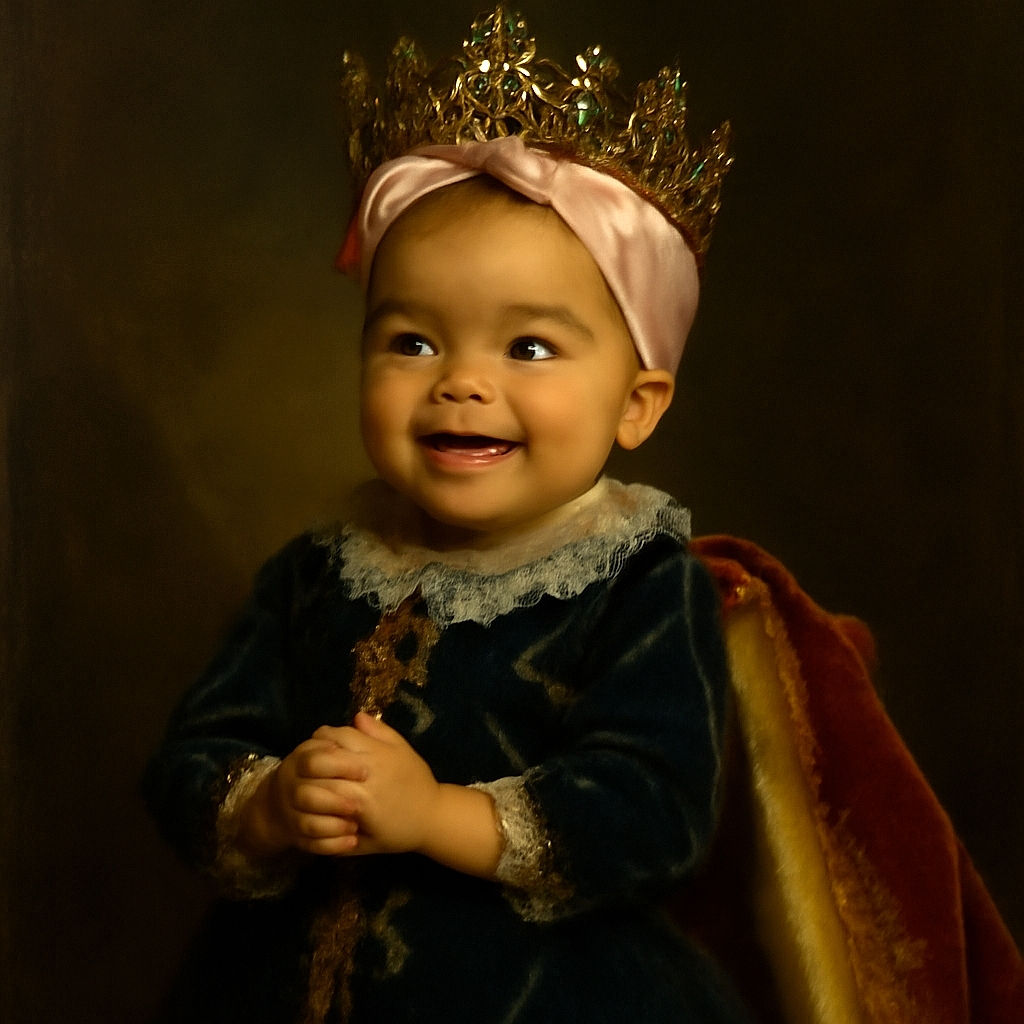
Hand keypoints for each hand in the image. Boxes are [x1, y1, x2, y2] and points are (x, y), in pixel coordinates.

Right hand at [236, 735, 366, 857]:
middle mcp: (291, 786)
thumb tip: (360, 716)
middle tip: (360, 804)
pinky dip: (331, 844)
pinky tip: (352, 842)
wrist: (281, 805)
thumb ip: (352, 734)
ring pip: (307, 822)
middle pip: (307, 794)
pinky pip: (310, 844)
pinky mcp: (296, 837)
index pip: (314, 760)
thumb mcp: (335, 748)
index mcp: (303, 759)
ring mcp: (291, 814)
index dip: (338, 765)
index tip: (365, 772)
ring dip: (333, 824)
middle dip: (335, 800)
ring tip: (356, 825)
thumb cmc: (320, 771)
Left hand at [313, 713, 441, 856]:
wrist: (431, 818)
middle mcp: (366, 772)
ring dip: (310, 783)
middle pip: (324, 758)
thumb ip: (380, 732)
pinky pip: (327, 809)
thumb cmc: (417, 781)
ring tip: (307, 784)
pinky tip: (316, 805)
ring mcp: (359, 798)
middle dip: (309, 759)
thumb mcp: (403, 750)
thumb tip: (357, 716)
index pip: (338, 736)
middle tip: (304, 764)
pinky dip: (318, 806)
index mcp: (377, 752)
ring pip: (321, 785)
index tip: (319, 742)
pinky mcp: (356, 820)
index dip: (323, 737)